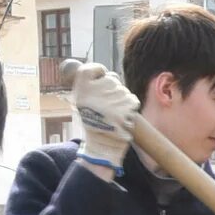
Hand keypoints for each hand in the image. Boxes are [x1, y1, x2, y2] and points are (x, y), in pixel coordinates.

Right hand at [66, 63, 138, 182]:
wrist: (102, 145)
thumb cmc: (93, 124)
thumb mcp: (82, 103)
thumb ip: (90, 86)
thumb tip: (103, 72)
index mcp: (81, 89)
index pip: (90, 68)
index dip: (98, 70)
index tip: (101, 76)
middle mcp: (96, 90)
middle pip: (112, 79)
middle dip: (113, 89)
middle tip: (108, 105)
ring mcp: (112, 98)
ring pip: (123, 90)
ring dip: (122, 100)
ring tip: (114, 114)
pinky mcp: (126, 106)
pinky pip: (132, 99)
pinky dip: (130, 107)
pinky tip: (122, 116)